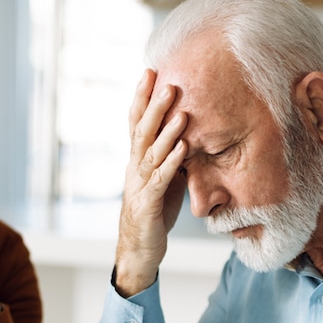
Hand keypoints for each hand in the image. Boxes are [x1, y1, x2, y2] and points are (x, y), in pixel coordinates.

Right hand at [115, 70, 187, 296]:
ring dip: (166, 130)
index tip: (150, 71)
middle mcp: (133, 168)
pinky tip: (184, 147)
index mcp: (136, 160)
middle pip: (141, 130)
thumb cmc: (153, 213)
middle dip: (153, 105)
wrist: (138, 251)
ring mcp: (139, 185)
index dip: (141, 97)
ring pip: (150, 151)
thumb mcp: (163, 179)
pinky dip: (172, 161)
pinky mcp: (148, 204)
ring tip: (181, 110)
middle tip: (167, 82)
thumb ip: (170, 156)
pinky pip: (160, 179)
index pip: (136, 122)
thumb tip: (188, 133)